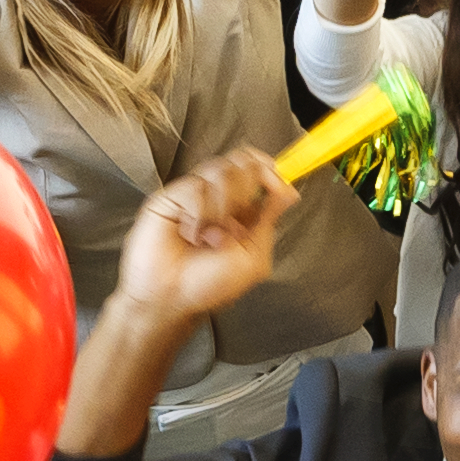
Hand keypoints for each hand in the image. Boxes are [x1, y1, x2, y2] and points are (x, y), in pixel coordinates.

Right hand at [113, 150, 300, 326]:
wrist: (171, 299)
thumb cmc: (208, 286)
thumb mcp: (253, 258)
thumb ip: (270, 221)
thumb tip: (290, 191)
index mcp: (241, 211)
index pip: (257, 169)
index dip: (267, 168)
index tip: (274, 181)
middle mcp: (218, 199)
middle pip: (240, 161)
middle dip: (245, 189)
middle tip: (235, 216)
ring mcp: (193, 196)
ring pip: (219, 170)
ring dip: (222, 208)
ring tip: (210, 235)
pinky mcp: (169, 197)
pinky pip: (195, 187)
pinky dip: (198, 215)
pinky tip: (190, 234)